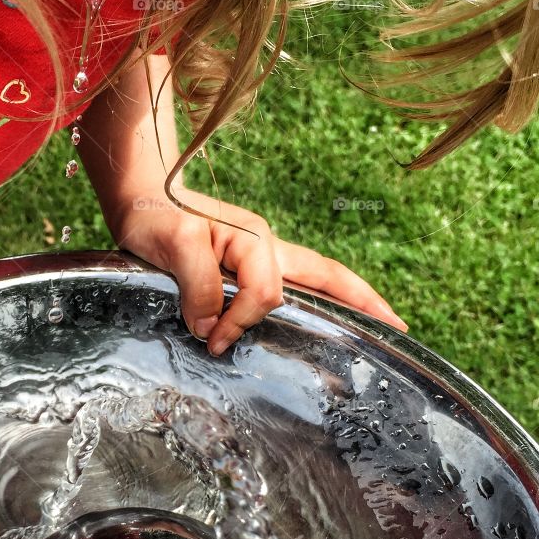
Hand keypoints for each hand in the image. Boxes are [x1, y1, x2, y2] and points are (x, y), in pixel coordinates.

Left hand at [108, 187, 407, 354]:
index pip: (266, 295)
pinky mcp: (247, 264)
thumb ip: (200, 286)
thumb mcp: (173, 246)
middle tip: (398, 328)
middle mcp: (267, 247)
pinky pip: (294, 283)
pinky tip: (328, 315)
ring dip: (348, 300)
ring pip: (317, 279)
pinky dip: (319, 298)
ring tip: (380, 323)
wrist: (139, 198)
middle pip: (327, 276)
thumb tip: (213, 328)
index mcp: (254, 241)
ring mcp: (262, 255)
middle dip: (364, 301)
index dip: (242, 322)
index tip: (211, 341)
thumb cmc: (156, 217)